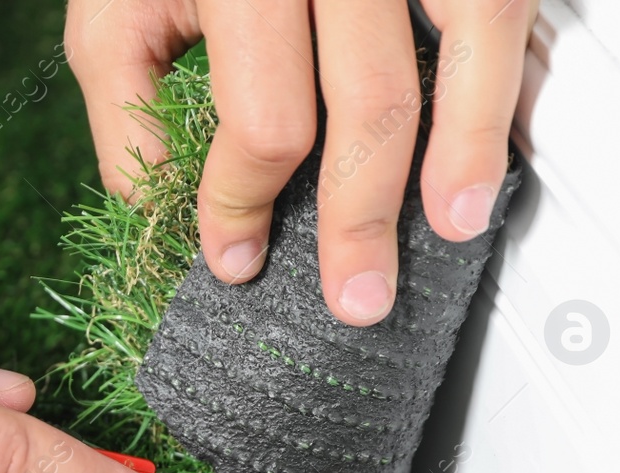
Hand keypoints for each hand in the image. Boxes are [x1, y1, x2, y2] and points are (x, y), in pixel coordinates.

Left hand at [66, 0, 537, 324]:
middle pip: (368, 99)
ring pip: (466, 37)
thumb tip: (164, 210)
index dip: (245, 205)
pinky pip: (503, 3)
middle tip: (357, 296)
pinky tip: (492, 145)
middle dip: (362, 216)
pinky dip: (505, 80)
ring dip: (466, 148)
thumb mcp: (114, 12)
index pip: (262, 119)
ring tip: (454, 229)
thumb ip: (128, 112)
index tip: (234, 259)